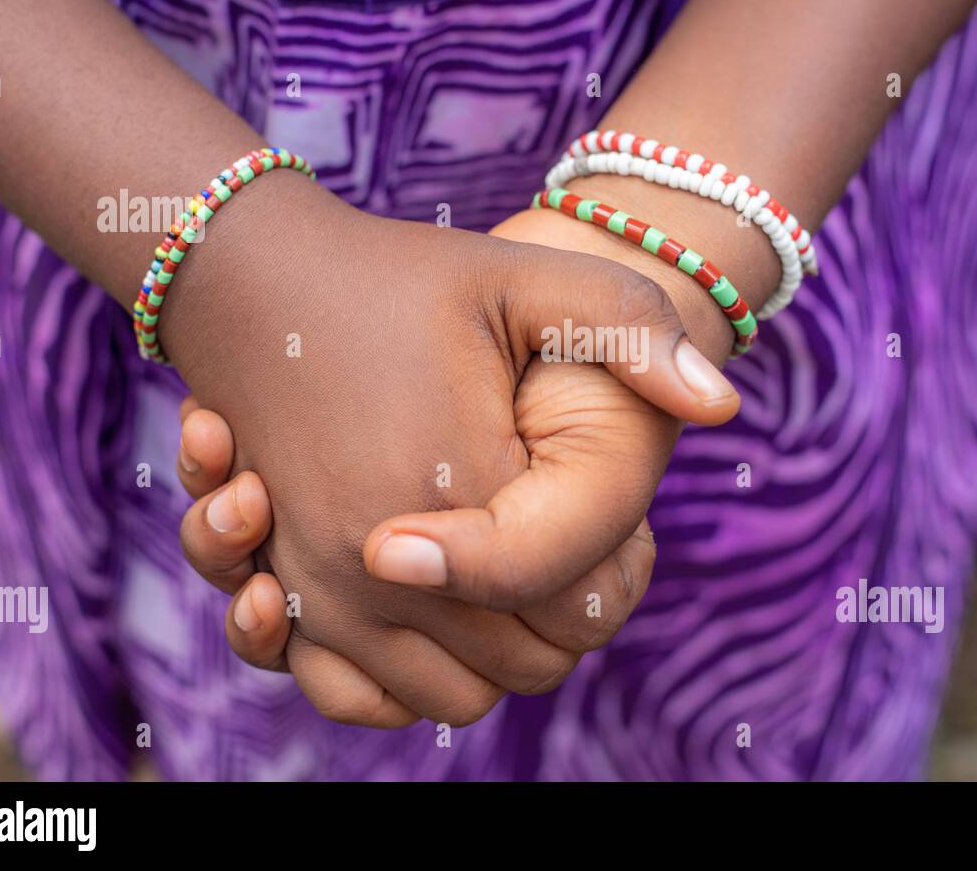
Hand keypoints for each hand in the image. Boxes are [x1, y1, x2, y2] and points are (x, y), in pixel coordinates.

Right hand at [158, 178, 736, 725]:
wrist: (254, 280)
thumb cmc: (398, 281)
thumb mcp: (525, 279)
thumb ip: (633, 332)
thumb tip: (723, 407)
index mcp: (457, 493)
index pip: (575, 608)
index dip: (615, 575)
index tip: (612, 519)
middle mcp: (378, 567)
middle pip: (520, 664)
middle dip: (560, 618)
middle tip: (560, 534)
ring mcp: (319, 591)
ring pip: (448, 696)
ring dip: (492, 655)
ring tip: (504, 565)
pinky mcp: (282, 595)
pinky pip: (359, 697)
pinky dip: (405, 680)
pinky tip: (432, 605)